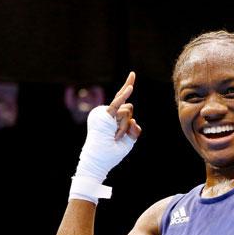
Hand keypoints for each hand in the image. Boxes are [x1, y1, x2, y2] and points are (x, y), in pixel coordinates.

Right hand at [70, 72, 141, 203]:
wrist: (99, 160)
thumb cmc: (111, 153)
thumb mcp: (129, 140)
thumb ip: (135, 129)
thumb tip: (134, 120)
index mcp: (112, 117)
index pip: (122, 100)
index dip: (127, 85)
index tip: (133, 74)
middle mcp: (108, 112)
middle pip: (129, 109)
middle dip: (128, 124)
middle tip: (117, 138)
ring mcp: (106, 112)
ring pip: (127, 112)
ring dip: (125, 127)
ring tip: (115, 137)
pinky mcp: (105, 115)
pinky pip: (117, 105)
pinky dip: (124, 96)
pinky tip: (130, 87)